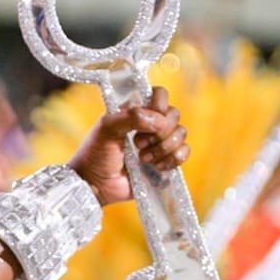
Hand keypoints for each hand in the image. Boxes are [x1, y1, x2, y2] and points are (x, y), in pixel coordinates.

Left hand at [69, 86, 188, 207]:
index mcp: (136, 110)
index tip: (150, 118)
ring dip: (164, 148)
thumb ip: (131, 117)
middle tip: (138, 144)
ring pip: (181, 133)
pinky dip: (174, 158)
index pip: (160, 94)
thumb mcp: (107, 128)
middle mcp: (151, 124)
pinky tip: (157, 167)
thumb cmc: (96, 154)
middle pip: (174, 115)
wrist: (95, 184)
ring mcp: (159, 143)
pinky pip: (184, 152)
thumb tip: (160, 121)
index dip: (160, 104)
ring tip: (143, 159)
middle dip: (160, 132)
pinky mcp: (165, 161)